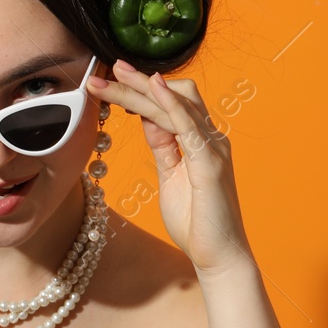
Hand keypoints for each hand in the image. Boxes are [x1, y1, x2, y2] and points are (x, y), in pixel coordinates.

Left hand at [88, 60, 251, 276]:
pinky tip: (152, 87)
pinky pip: (188, 125)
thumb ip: (163, 145)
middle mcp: (211, 138)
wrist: (219, 257)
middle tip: (108, 70)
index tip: (114, 79)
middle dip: (138, 82)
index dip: (142, 89)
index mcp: (201, 141)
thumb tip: (147, 119)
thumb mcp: (170, 174)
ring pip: (177, 103)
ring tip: (114, 77)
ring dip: (142, 89)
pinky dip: (169, 103)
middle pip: (175, 95)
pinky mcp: (209, 163)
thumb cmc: (196, 221)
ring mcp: (212, 148)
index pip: (171, 103)